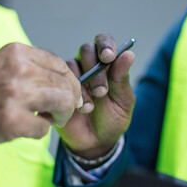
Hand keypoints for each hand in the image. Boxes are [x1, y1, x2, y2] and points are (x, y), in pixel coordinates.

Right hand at [0, 42, 81, 159]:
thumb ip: (27, 67)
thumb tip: (59, 77)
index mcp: (15, 52)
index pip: (60, 64)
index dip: (70, 82)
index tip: (71, 94)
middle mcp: (18, 69)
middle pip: (65, 84)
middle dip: (69, 101)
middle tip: (61, 112)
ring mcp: (16, 94)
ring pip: (63, 103)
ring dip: (60, 116)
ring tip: (48, 120)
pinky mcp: (12, 120)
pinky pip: (44, 128)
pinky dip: (39, 132)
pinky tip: (25, 129)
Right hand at [56, 34, 135, 163]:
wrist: (95, 143)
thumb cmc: (112, 120)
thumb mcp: (123, 102)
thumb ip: (122, 79)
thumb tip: (128, 55)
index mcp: (107, 65)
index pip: (104, 42)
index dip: (105, 45)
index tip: (109, 57)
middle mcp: (88, 66)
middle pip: (86, 50)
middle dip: (95, 70)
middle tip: (102, 92)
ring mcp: (72, 77)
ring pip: (71, 65)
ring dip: (83, 85)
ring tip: (91, 107)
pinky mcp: (58, 88)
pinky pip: (58, 80)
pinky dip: (71, 94)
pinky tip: (80, 109)